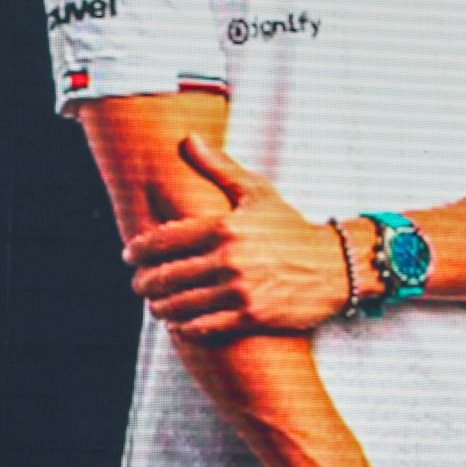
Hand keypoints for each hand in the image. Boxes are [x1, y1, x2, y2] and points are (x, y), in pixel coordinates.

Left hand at [123, 136, 350, 338]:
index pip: (164, 241)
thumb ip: (219, 168)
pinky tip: (179, 322)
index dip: (138, 250)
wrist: (336, 265)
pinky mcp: (250, 317)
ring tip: (156, 304)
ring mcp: (239, 290)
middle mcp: (229, 259)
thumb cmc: (292, 228)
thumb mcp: (258, 192)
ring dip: (159, 307)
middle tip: (139, 284)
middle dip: (143, 282)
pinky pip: (201, 327)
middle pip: (164, 276)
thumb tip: (189, 139)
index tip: (129, 255)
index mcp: (225, 227)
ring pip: (178, 305)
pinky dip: (183, 327)